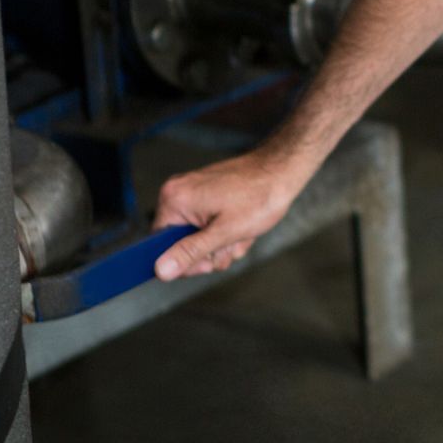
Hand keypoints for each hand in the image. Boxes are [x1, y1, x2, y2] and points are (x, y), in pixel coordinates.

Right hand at [152, 148, 310, 280]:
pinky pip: (209, 228)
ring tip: (242, 232)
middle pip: (180, 244)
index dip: (183, 260)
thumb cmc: (259, 197)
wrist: (283, 171)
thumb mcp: (224, 233)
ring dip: (223, 244)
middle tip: (232, 242)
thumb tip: (160, 270)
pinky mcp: (208, 197)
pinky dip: (227, 233)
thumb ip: (190, 252)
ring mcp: (194, 194)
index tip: (208, 261)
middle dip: (210, 252)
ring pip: (199, 239)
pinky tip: (244, 227)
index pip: (159, 245)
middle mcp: (178, 194)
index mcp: (174, 199)